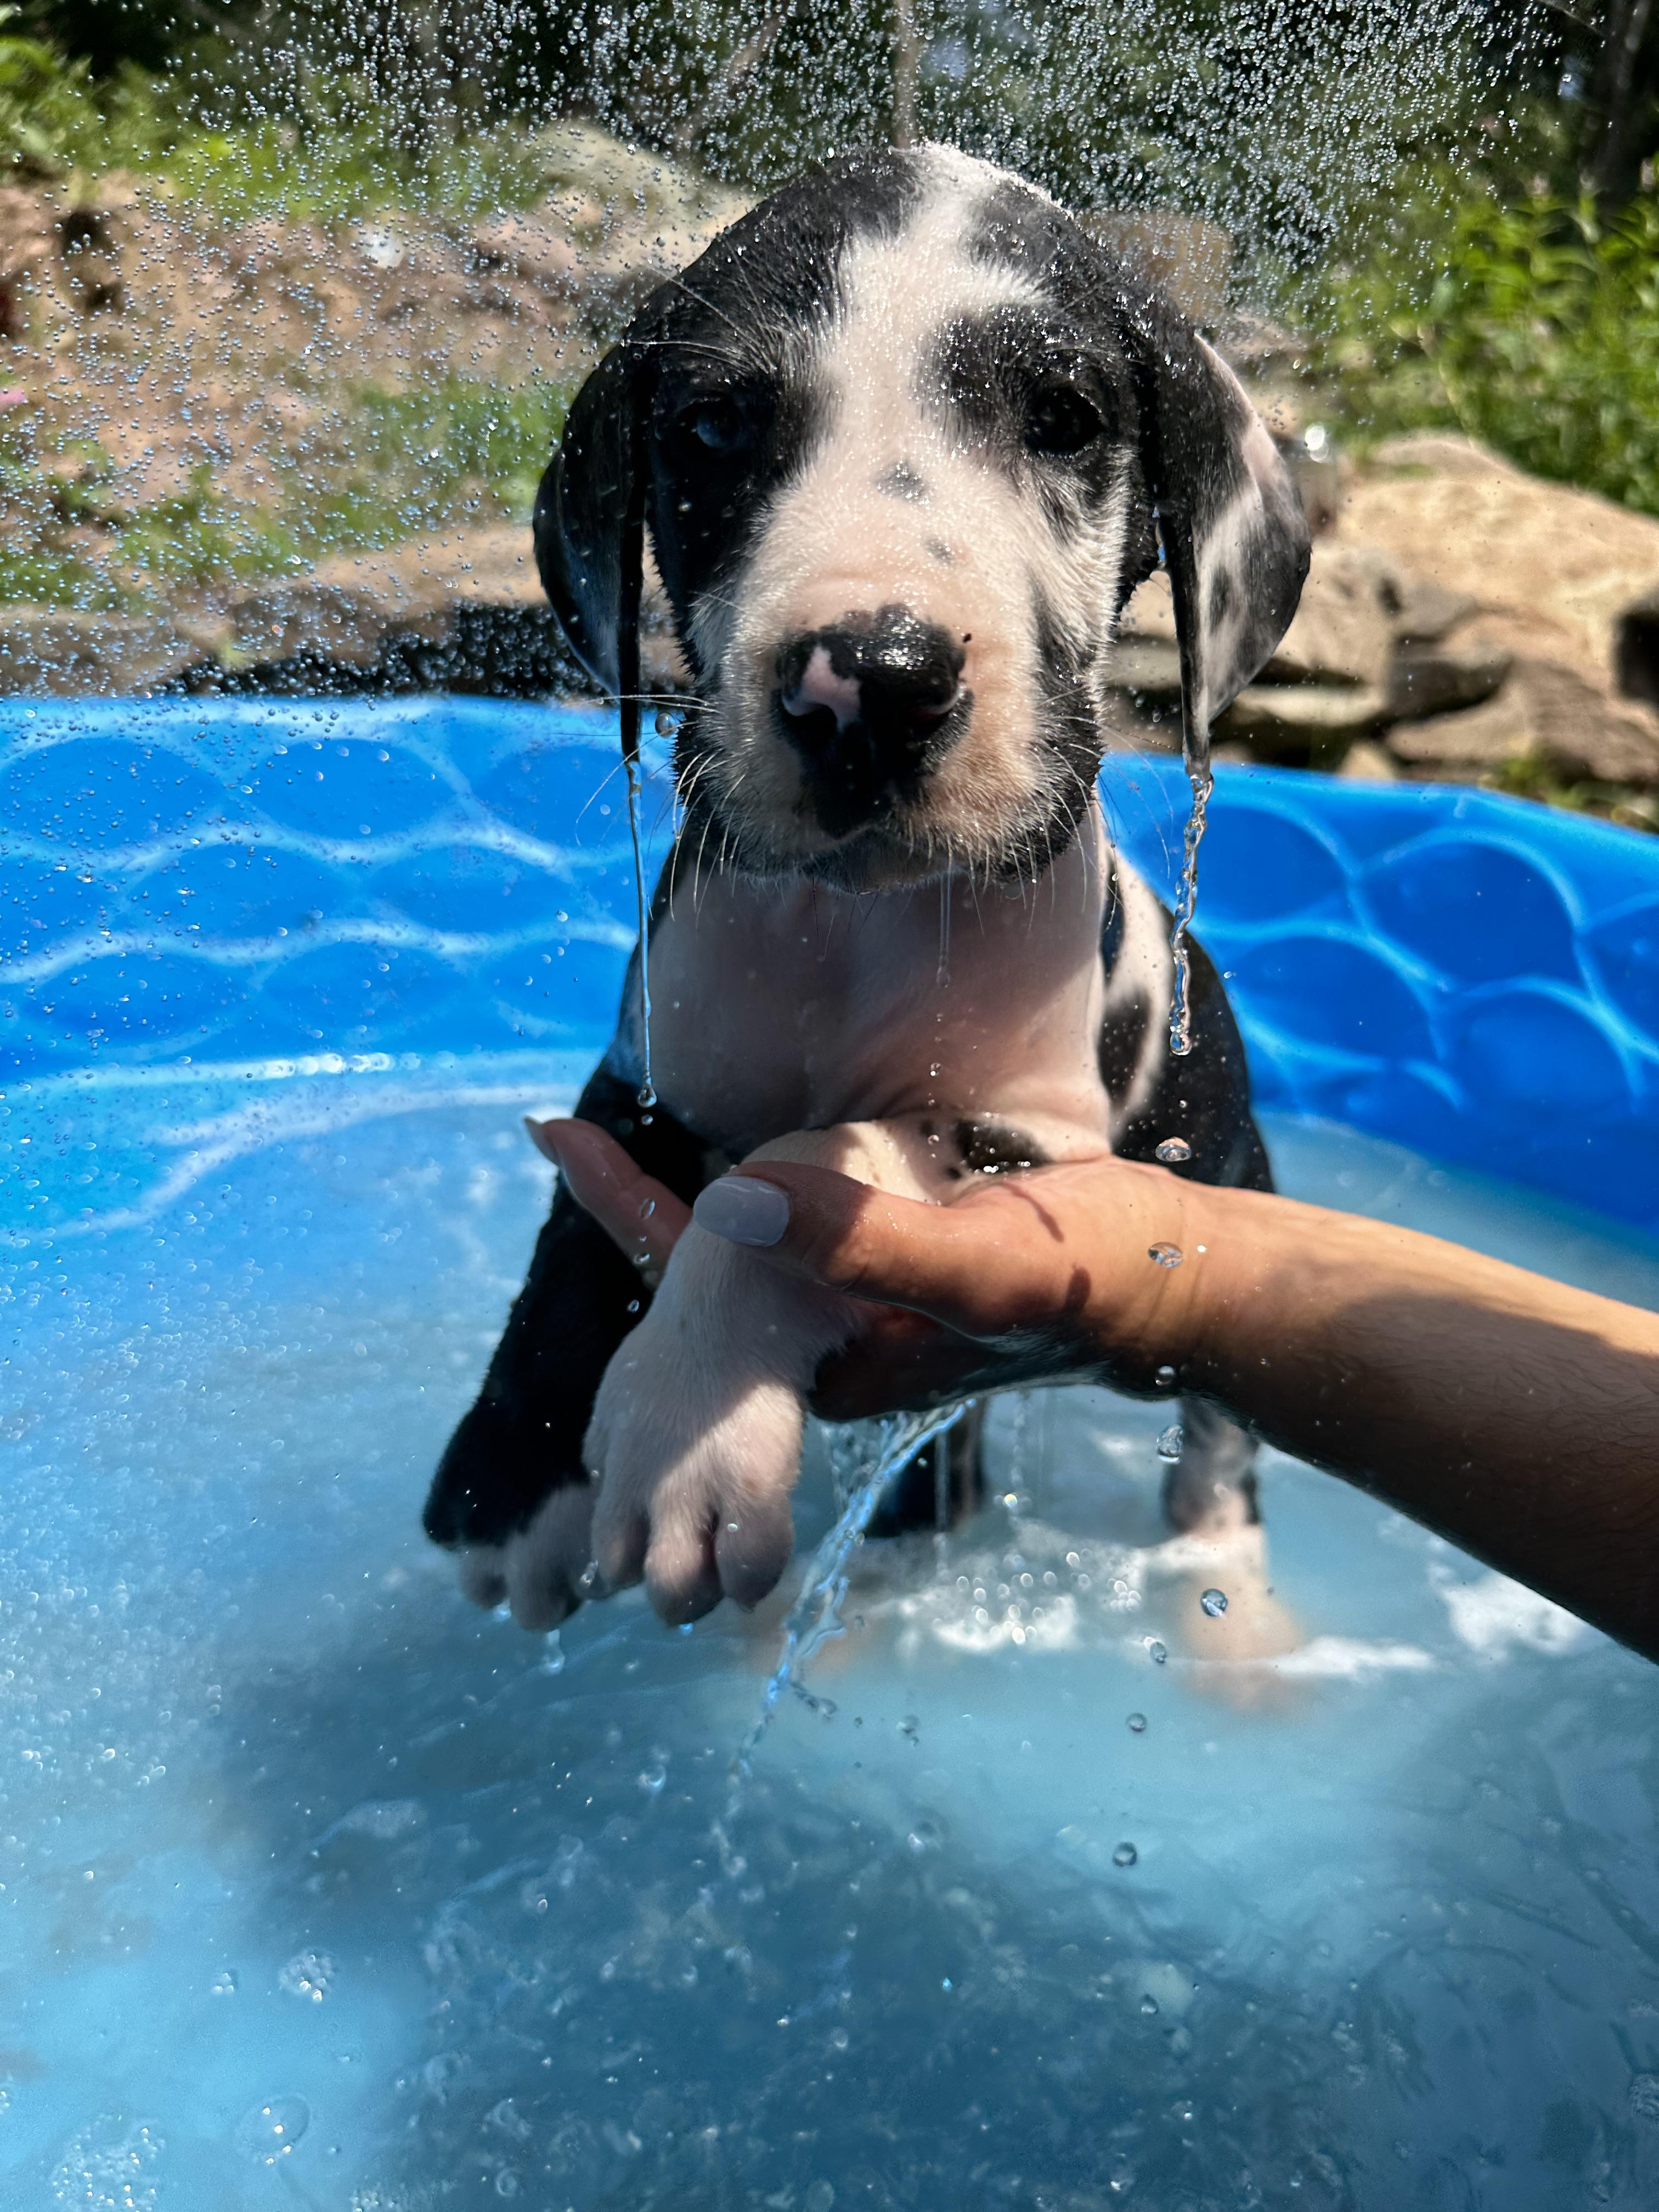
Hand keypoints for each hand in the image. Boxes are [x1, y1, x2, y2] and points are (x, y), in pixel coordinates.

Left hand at [529, 1118, 1211, 1416]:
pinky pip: (811, 1219)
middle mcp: (837, 1346)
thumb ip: (864, 1244)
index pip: (699, 1289)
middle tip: (550, 1123)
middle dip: (637, 1205)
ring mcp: (868, 1310)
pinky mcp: (902, 1271)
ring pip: (762, 1245)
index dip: (624, 1205)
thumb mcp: (984, 1260)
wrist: (1181, 1280)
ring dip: (700, 1195)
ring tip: (612, 1139)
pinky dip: (777, 1178)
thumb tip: (731, 1202)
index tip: (547, 1127)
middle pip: (711, 1277)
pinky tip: (757, 1142)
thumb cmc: (1095, 1274)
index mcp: (831, 1361)